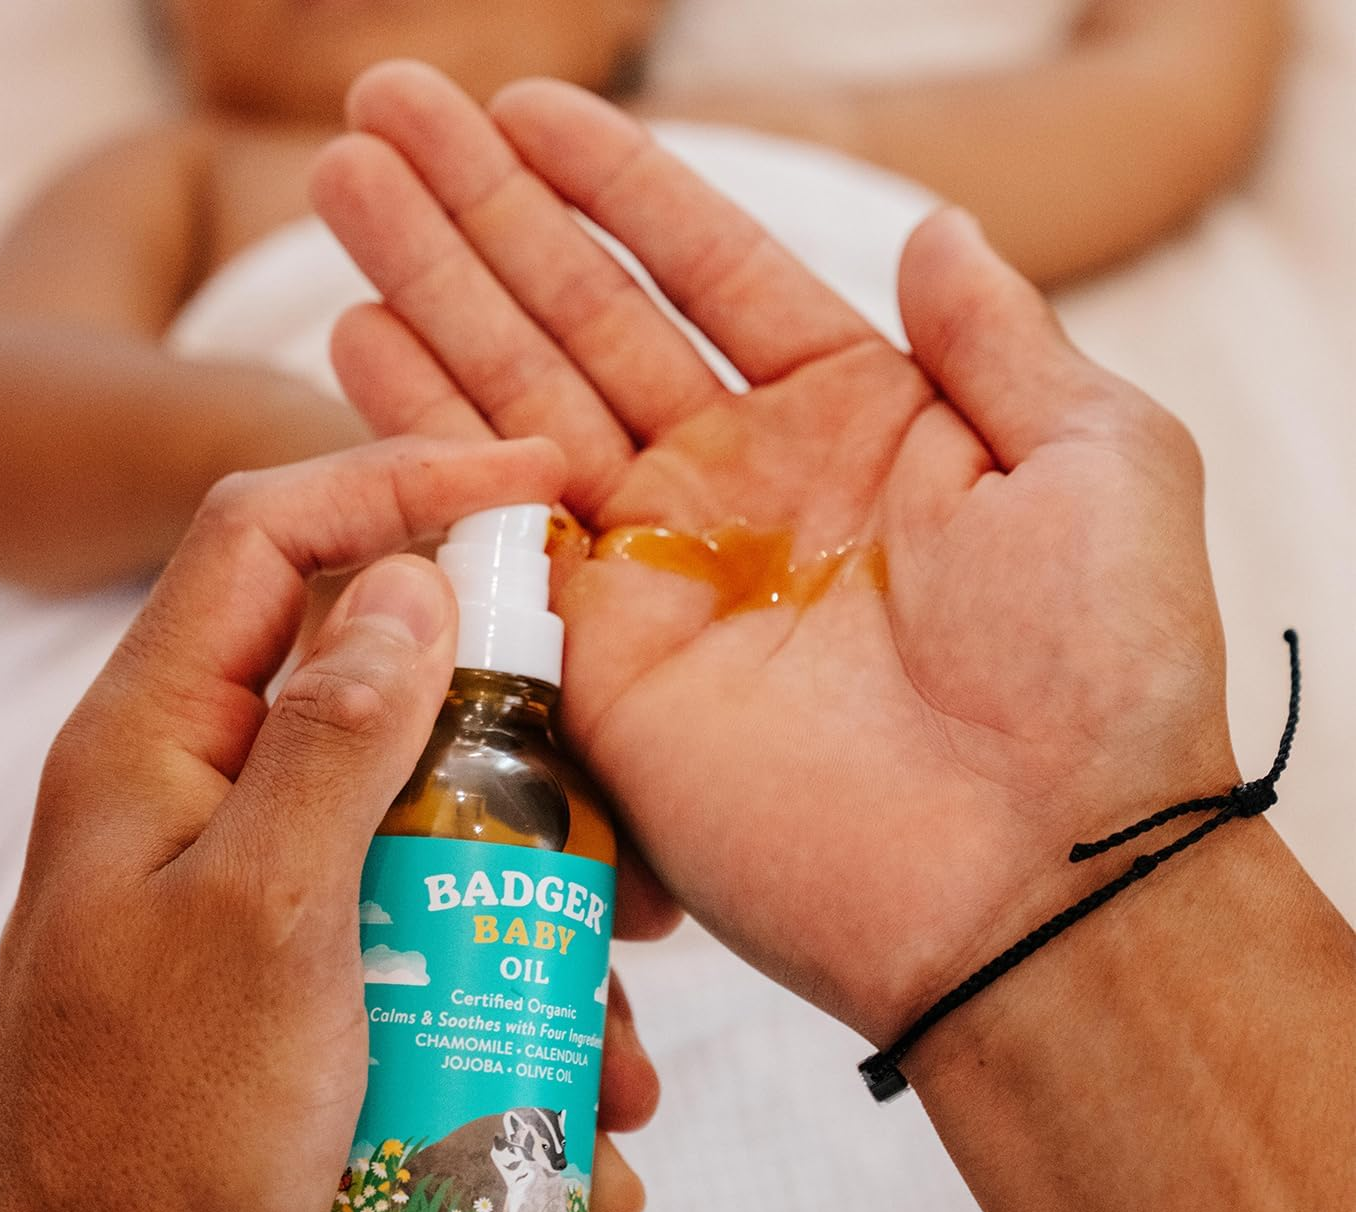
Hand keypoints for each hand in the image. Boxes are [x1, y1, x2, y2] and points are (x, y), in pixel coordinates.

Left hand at [0, 438, 658, 1211]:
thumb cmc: (161, 1139)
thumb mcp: (264, 920)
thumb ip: (332, 739)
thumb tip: (404, 583)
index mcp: (159, 745)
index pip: (272, 537)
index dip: (401, 482)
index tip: (539, 487)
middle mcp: (207, 801)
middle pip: (383, 692)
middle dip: (523, 753)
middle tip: (626, 833)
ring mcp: (261, 901)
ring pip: (431, 840)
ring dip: (540, 923)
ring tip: (625, 1029)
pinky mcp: (310, 993)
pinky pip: (432, 954)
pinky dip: (515, 1015)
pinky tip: (585, 1115)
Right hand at [312, 63, 1232, 1045]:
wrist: (1036, 874)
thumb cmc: (1101, 672)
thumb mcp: (1098, 461)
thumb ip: (1002, 339)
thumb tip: (942, 229)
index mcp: (856, 423)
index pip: (708, 269)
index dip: (614, 184)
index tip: (522, 104)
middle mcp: (740, 492)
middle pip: (582, 320)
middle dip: (480, 215)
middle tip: (379, 112)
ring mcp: (659, 579)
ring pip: (515, 406)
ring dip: (427, 295)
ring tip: (342, 186)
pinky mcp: (598, 670)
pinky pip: (494, 535)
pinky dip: (421, 442)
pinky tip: (360, 341)